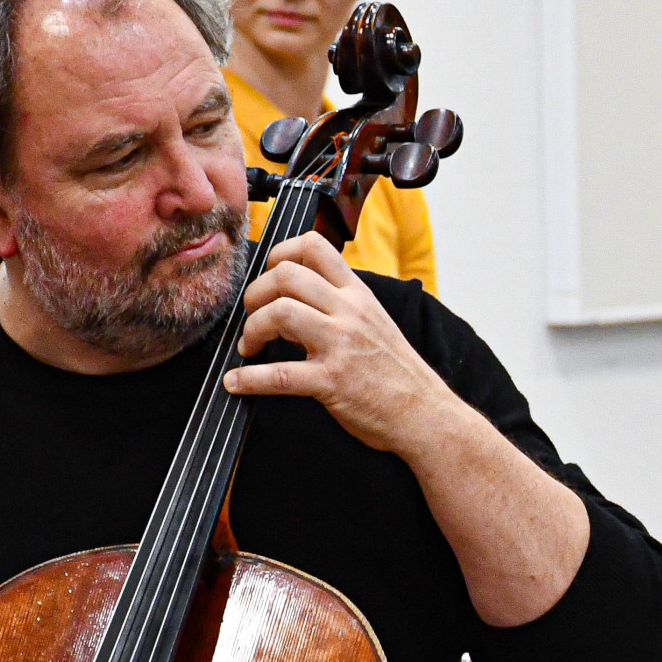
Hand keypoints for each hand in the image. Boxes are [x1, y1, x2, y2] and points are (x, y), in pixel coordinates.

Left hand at [224, 233, 462, 454]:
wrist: (425, 414)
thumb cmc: (397, 373)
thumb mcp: (374, 324)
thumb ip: (337, 307)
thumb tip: (289, 305)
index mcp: (358, 295)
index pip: (315, 247)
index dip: (280, 254)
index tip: (268, 274)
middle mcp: (349, 312)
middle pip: (287, 275)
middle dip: (256, 294)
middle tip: (251, 315)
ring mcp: (341, 345)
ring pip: (280, 313)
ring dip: (252, 329)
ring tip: (249, 347)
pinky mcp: (332, 382)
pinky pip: (278, 375)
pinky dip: (249, 379)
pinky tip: (237, 383)